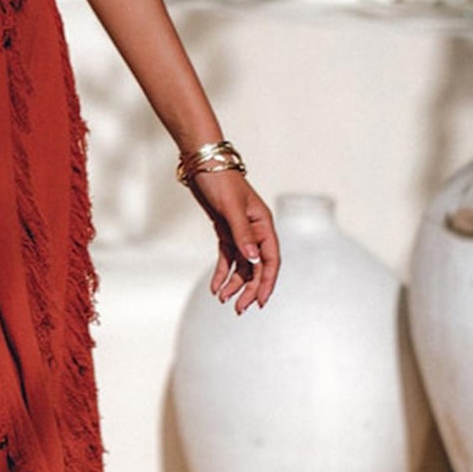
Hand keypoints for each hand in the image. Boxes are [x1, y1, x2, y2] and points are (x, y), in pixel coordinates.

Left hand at [190, 169, 279, 314]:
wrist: (201, 162)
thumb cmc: (219, 180)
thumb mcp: (231, 207)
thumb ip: (242, 234)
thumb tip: (254, 260)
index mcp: (263, 224)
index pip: (271, 259)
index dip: (267, 282)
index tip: (260, 302)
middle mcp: (255, 230)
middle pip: (257, 266)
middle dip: (249, 288)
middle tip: (239, 309)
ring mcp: (240, 231)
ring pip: (242, 265)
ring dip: (234, 282)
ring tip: (222, 299)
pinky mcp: (226, 230)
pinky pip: (227, 257)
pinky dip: (222, 272)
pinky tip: (216, 287)